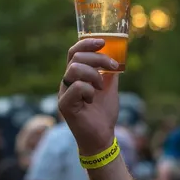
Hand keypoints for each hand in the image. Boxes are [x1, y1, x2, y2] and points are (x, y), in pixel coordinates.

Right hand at [58, 37, 119, 155]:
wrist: (102, 137)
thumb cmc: (103, 113)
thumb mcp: (109, 88)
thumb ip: (109, 73)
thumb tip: (116, 56)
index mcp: (76, 77)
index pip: (74, 52)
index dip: (86, 43)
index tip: (103, 42)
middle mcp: (66, 83)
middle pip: (76, 57)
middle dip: (98, 58)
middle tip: (112, 67)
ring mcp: (63, 93)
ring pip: (74, 69)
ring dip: (94, 75)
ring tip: (100, 87)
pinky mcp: (64, 105)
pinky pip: (77, 87)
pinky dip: (89, 90)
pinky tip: (92, 100)